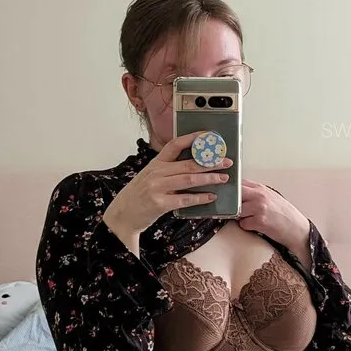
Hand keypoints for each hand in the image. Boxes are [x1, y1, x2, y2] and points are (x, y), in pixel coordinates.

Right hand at [103, 132, 231, 247]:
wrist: (123, 214)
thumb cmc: (139, 195)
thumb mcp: (150, 177)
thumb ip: (167, 170)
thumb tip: (194, 166)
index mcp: (156, 163)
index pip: (176, 144)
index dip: (194, 138)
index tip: (209, 136)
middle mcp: (157, 172)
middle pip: (189, 163)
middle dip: (210, 162)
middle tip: (226, 162)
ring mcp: (157, 187)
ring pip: (189, 180)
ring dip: (209, 178)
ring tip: (223, 178)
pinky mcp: (160, 203)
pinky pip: (185, 199)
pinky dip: (200, 198)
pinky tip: (211, 197)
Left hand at [238, 180, 310, 260]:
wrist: (296, 228)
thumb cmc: (283, 214)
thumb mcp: (270, 196)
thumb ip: (254, 192)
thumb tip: (238, 192)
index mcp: (261, 188)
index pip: (239, 183)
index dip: (232, 191)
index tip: (229, 197)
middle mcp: (259, 196)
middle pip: (234, 195)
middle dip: (232, 203)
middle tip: (236, 210)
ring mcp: (259, 208)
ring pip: (236, 210)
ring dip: (239, 217)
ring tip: (250, 219)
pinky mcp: (259, 221)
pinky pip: (243, 224)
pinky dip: (246, 226)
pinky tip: (255, 226)